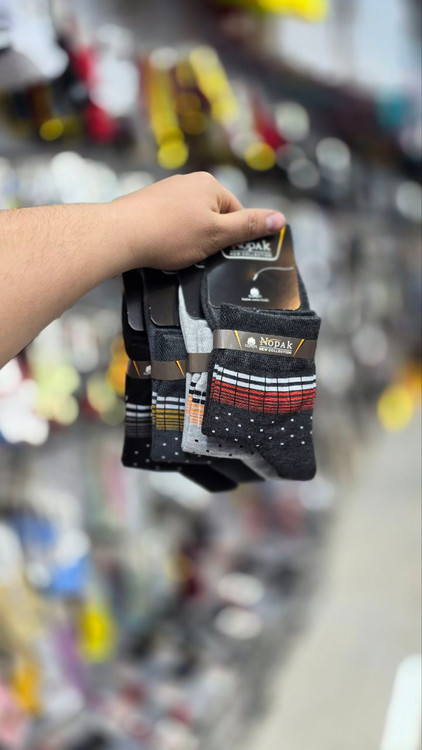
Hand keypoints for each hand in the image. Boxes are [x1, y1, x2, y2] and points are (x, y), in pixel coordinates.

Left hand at [110, 171, 284, 270]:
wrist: (120, 234)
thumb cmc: (169, 234)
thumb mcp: (217, 235)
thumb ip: (249, 227)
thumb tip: (280, 218)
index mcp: (210, 184)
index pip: (236, 212)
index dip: (231, 237)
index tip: (218, 252)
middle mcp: (189, 182)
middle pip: (213, 217)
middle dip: (208, 238)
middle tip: (197, 254)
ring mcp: (167, 192)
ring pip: (190, 222)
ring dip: (188, 239)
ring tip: (175, 252)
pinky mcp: (149, 205)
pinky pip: (170, 224)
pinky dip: (169, 237)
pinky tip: (161, 247)